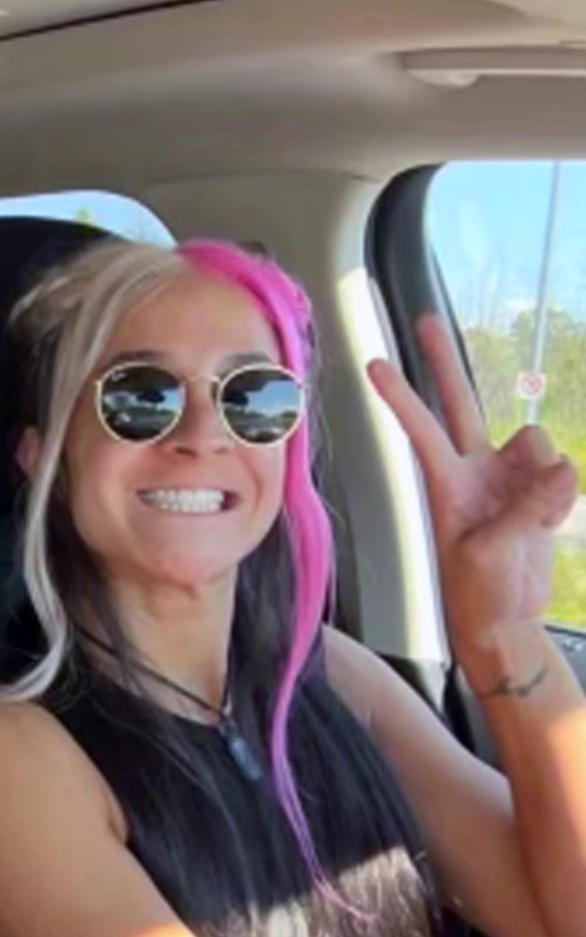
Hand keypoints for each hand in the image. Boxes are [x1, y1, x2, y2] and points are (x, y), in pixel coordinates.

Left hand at [368, 315, 579, 660]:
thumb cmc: (478, 592)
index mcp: (446, 482)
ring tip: (530, 519)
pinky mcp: (539, 487)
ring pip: (537, 441)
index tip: (371, 365)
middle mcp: (474, 467)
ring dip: (545, 474)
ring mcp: (508, 475)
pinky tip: (547, 523)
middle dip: (444, 360)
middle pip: (460, 401)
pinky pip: (565, 472)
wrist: (506, 618)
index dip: (400, 397)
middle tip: (423, 318)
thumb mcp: (491, 554)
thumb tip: (563, 467)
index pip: (420, 428)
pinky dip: (564, 496)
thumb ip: (526, 508)